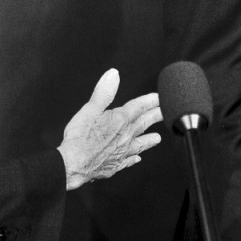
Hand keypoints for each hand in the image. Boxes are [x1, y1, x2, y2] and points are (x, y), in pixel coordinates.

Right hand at [56, 69, 161, 189]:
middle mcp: (124, 136)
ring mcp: (121, 152)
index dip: (149, 101)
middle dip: (156, 116)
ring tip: (157, 138)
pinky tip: (137, 158)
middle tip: (167, 113)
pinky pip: (128, 161)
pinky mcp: (114, 166)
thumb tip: (114, 75)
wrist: (73, 165)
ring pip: (139, 144)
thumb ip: (104, 92)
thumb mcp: (90, 110)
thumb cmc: (79, 138)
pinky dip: (133, 159)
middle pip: (143, 124)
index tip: (159, 98)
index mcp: (119, 120)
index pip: (139, 107)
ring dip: (149, 140)